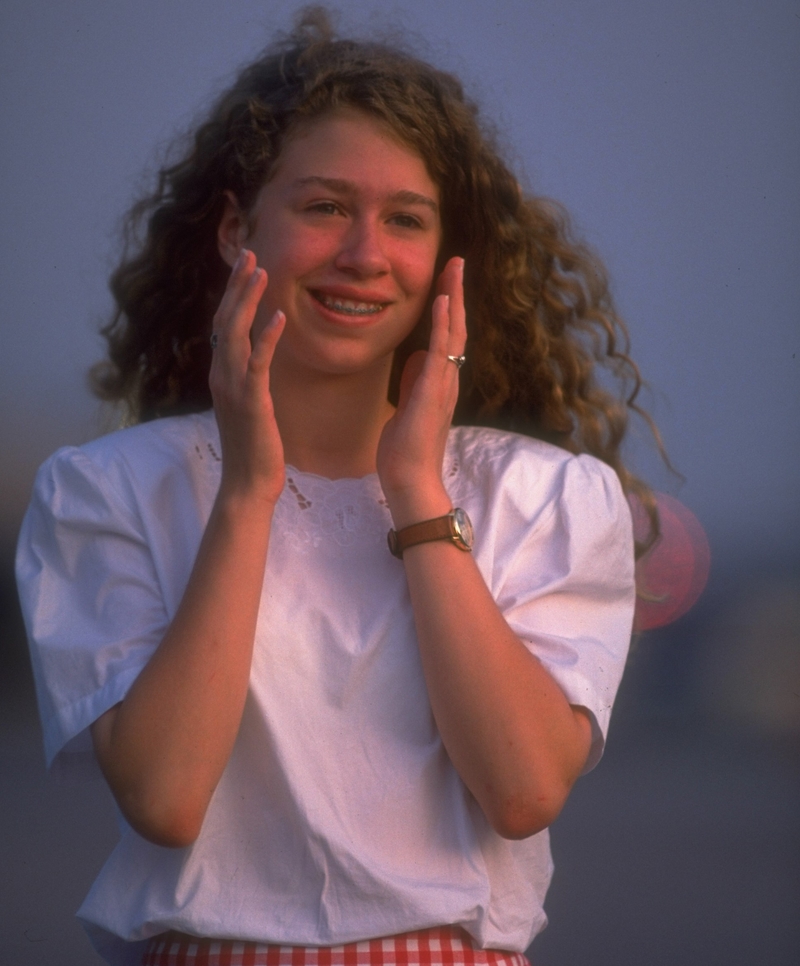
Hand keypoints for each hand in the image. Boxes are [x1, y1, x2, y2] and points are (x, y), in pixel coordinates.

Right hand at [209, 249, 285, 504]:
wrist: (248, 483)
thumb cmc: (254, 447)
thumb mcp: (249, 405)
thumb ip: (248, 379)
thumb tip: (254, 360)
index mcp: (221, 375)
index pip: (224, 325)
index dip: (233, 294)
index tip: (246, 267)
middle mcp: (221, 375)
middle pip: (225, 319)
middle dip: (237, 285)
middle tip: (251, 254)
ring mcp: (233, 387)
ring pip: (236, 333)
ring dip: (248, 299)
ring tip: (263, 271)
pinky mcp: (251, 401)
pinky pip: (258, 362)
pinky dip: (267, 337)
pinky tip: (279, 316)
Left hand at [377, 256, 466, 527]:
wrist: (410, 479)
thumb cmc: (406, 450)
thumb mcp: (407, 406)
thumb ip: (414, 381)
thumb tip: (416, 357)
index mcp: (441, 381)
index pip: (448, 335)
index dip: (449, 305)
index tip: (446, 278)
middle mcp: (448, 378)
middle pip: (456, 326)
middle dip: (456, 292)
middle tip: (456, 260)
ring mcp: (443, 384)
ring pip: (454, 332)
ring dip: (454, 298)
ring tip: (454, 267)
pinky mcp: (433, 391)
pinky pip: (441, 351)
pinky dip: (443, 325)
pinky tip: (443, 302)